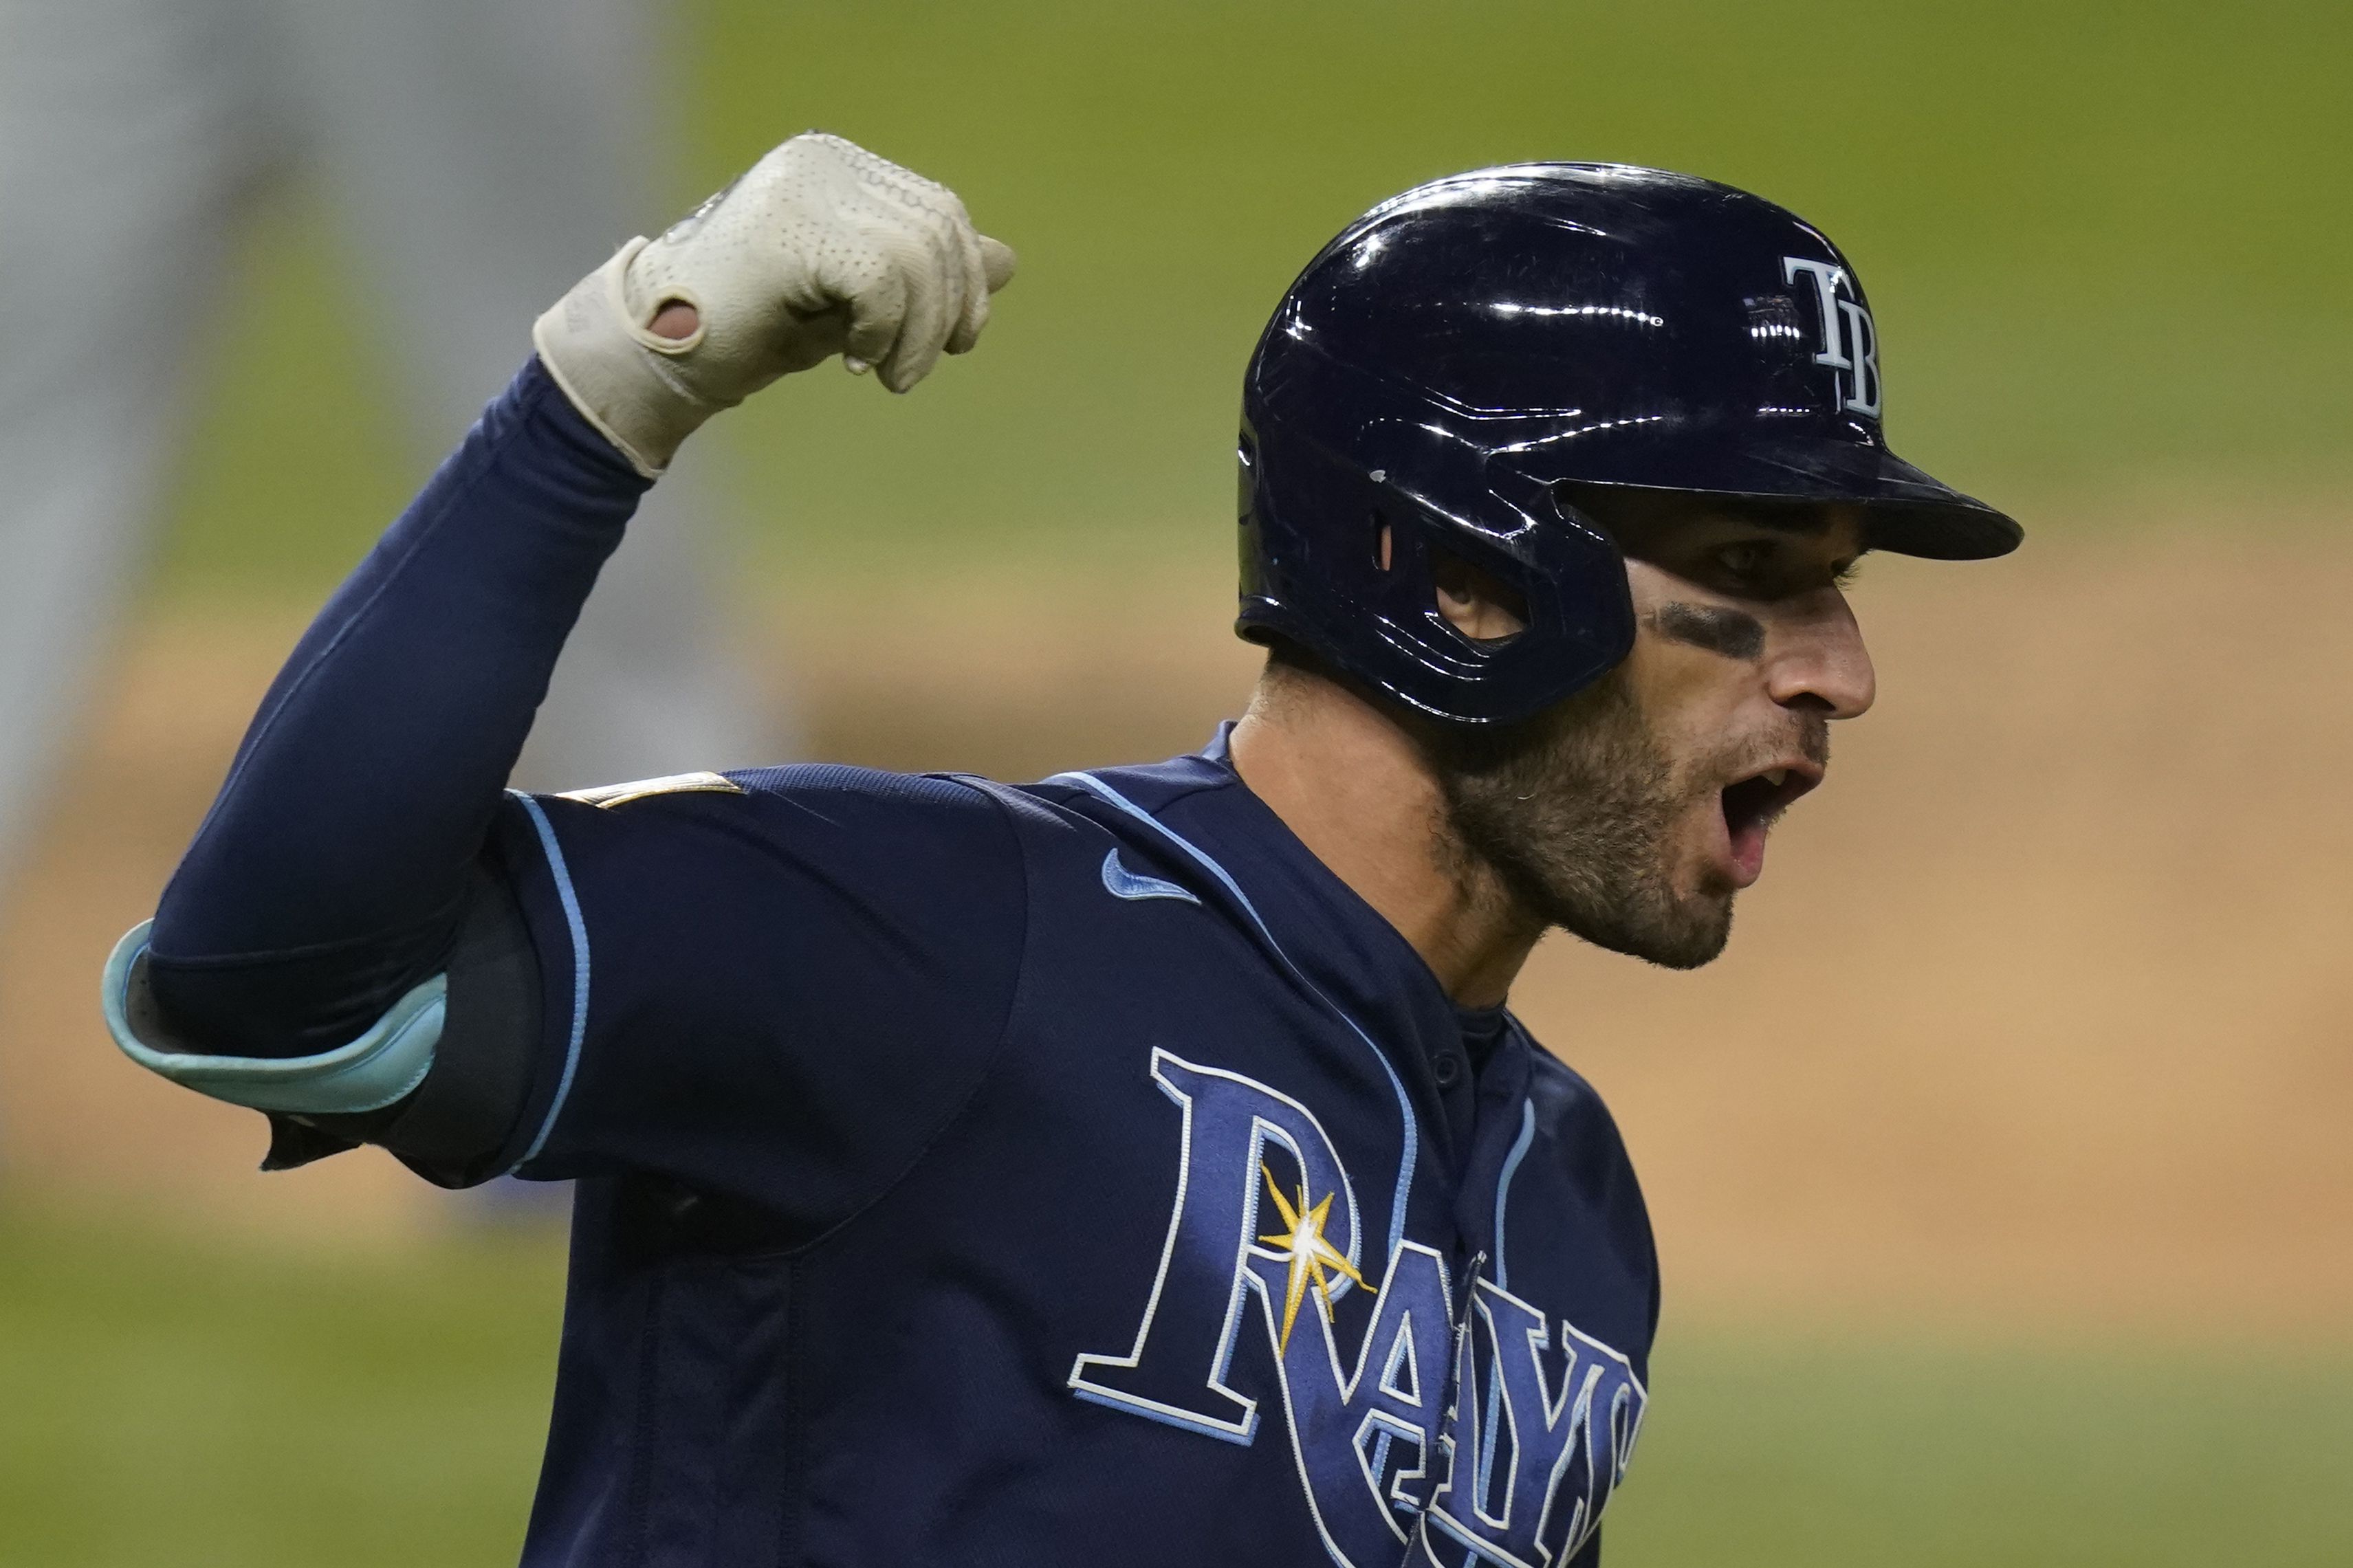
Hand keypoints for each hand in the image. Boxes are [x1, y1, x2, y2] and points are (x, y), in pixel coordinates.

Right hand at [532, 132, 1016, 475]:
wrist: (663, 352)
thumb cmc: (755, 327)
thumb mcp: (859, 301)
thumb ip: (926, 276)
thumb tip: (1008, 260)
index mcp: (836, 164)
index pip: (939, 210)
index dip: (963, 282)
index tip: (953, 343)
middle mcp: (822, 161)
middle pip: (939, 230)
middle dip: (949, 311)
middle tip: (915, 370)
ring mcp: (804, 188)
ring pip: (918, 258)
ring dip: (919, 334)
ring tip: (889, 377)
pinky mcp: (792, 228)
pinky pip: (882, 281)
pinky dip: (884, 333)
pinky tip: (852, 360)